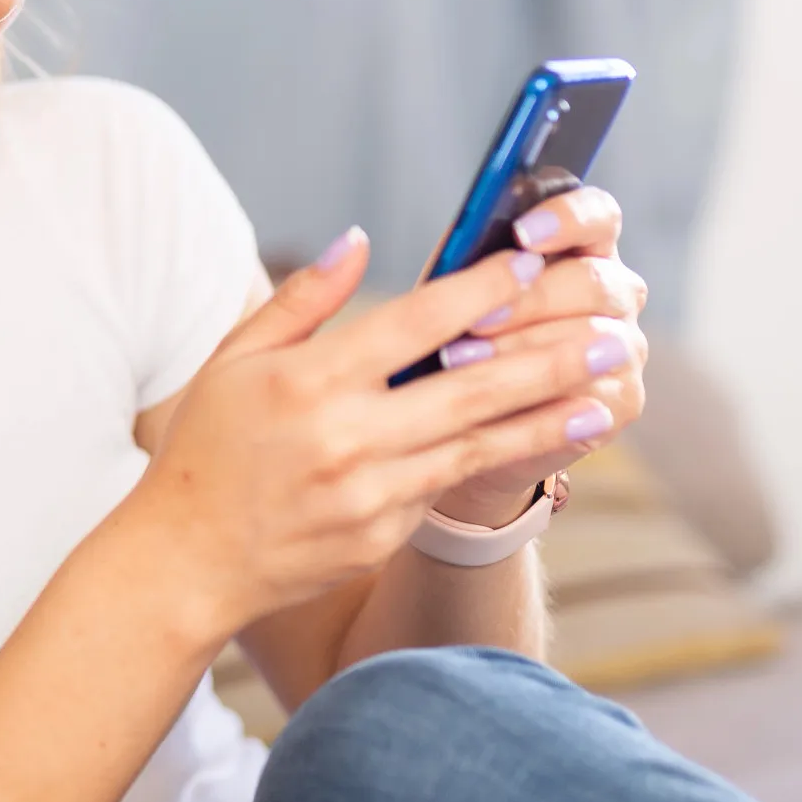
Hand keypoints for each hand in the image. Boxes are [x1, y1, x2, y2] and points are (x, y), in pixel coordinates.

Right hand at [123, 226, 639, 638]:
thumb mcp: (233, 360)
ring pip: (478, 447)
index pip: (412, 323)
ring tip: (608, 394)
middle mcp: (346, 438)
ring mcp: (369, 495)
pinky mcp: (382, 536)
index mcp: (309, 381)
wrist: (186, 561)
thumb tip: (359, 240)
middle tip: (614, 335)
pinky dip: (498, 461)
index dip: (476, 290)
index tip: (529, 264)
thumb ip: (302, 301)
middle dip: (550, 359)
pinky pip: (445, 488)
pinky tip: (546, 441)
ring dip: (549, 418)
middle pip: (469, 389)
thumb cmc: (206, 448)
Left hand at [429, 185, 647, 526]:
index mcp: (583, 246)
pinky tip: (500, 403)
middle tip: (474, 319)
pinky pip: (594, 395)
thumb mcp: (457, 287)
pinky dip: (541, 399)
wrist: (461, 409)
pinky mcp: (623, 399)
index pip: (598, 215)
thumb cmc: (459, 330)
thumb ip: (472, 257)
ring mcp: (625, 346)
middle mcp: (615, 291)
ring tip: (461, 362)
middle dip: (530, 301)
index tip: (523, 234)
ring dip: (523, 352)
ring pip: (592, 342)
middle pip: (593, 281)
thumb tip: (471, 232)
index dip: (567, 219)